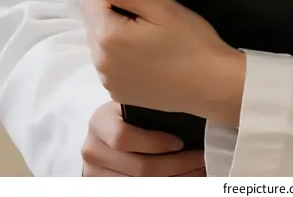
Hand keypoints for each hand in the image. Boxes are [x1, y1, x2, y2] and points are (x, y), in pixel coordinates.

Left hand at [81, 0, 245, 127]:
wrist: (212, 85)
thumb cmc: (191, 42)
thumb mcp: (161, 8)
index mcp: (109, 37)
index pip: (90, 2)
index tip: (138, 4)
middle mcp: (101, 62)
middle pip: (92, 24)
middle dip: (112, 16)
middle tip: (148, 22)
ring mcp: (108, 82)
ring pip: (99, 45)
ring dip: (115, 37)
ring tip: (149, 41)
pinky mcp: (118, 94)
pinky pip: (109, 66)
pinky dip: (121, 58)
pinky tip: (147, 59)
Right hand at [81, 102, 205, 176]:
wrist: (106, 134)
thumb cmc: (127, 116)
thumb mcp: (131, 105)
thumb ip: (148, 109)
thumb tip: (187, 110)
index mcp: (99, 122)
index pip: (123, 137)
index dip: (154, 143)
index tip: (180, 142)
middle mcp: (93, 150)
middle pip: (138, 168)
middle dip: (175, 165)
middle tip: (199, 159)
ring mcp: (95, 173)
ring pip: (141, 185)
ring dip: (175, 179)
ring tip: (197, 170)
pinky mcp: (102, 187)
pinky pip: (137, 191)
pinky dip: (166, 186)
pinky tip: (182, 178)